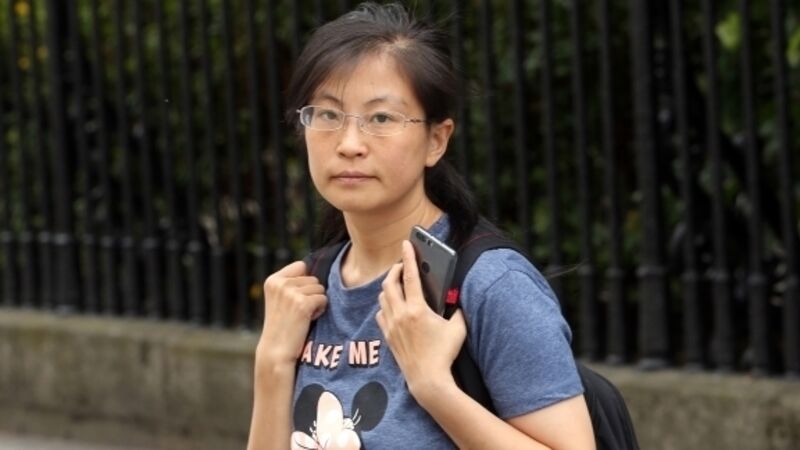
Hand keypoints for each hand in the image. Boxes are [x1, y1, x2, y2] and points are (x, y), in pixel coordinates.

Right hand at [258, 261, 327, 365]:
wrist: (276, 351)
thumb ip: (293, 283)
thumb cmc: (283, 326)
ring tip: (302, 316)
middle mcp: (280, 283)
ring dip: (316, 302)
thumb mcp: (281, 299)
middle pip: (313, 278)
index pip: (301, 266)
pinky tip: (308, 320)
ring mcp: (290, 293)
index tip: (294, 299)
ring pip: (320, 288)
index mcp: (273, 280)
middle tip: (298, 312)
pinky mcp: (302, 304)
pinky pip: (323, 299)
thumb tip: (315, 269)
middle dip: (311, 294)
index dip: (304, 282)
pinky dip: (320, 310)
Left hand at [376, 240, 466, 395]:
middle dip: (395, 271)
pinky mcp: (387, 336)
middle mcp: (400, 315)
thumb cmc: (444, 354)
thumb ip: (458, 310)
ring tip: (399, 284)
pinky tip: (393, 307)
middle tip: (403, 266)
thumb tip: (457, 301)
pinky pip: (381, 313)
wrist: (427, 380)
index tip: (407, 244)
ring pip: (383, 298)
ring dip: (389, 287)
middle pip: (390, 283)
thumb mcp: (458, 328)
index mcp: (417, 309)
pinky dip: (385, 305)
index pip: (411, 276)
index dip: (409, 257)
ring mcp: (391, 325)